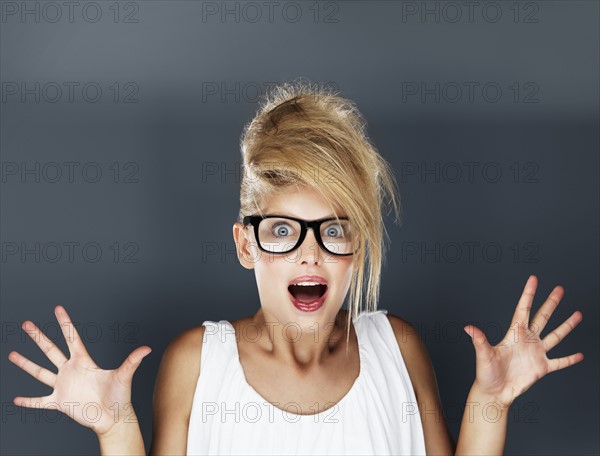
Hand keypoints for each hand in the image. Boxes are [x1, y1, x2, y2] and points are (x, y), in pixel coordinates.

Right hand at [8, 305, 151, 436]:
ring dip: (26, 364)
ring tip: (11, 354)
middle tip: (26, 324)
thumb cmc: (120, 396)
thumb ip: (132, 361)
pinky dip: (28, 401)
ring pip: (40, 372)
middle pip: (51, 350)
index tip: (57, 308)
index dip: (65, 323)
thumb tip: (147, 348)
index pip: (72, 337)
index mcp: (84, 361)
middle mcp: (71, 371)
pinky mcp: (59, 402)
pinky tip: (16, 399)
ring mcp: (64, 386)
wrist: (113, 418)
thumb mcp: (124, 376)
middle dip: (38, 337)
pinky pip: (39, 401)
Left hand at [463, 275, 583, 408]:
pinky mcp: (542, 367)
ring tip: (578, 314)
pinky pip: (559, 362)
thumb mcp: (483, 355)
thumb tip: (468, 328)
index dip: (529, 294)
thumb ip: (479, 340)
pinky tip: (580, 354)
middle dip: (551, 303)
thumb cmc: (486, 373)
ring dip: (567, 325)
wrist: (494, 392)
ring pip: (555, 335)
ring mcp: (536, 353)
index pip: (523, 309)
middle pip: (542, 317)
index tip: (534, 279)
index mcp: (514, 334)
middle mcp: (527, 340)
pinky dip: (570, 359)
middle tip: (560, 289)